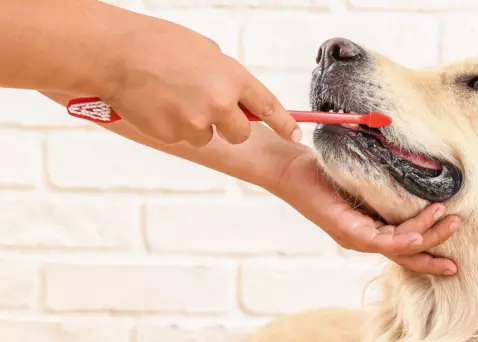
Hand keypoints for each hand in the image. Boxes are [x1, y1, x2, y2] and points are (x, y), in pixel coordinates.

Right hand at [96, 15, 299, 145]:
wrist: (117, 54)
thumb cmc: (160, 46)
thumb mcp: (207, 53)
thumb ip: (227, 78)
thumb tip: (238, 100)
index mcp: (233, 78)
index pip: (268, 107)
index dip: (284, 124)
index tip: (295, 135)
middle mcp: (219, 103)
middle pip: (241, 133)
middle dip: (231, 126)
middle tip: (211, 110)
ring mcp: (195, 122)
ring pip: (208, 137)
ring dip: (198, 125)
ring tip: (174, 99)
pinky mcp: (171, 135)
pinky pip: (182, 138)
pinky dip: (174, 126)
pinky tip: (159, 105)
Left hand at [274, 152, 460, 275]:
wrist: (288, 167)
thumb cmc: (324, 170)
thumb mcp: (364, 177)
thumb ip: (386, 185)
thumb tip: (420, 172)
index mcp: (368, 229)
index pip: (404, 246)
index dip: (428, 252)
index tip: (453, 257)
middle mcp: (362, 238)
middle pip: (405, 254)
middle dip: (434, 255)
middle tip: (458, 262)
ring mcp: (354, 236)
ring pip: (398, 247)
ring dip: (427, 237)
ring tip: (451, 222)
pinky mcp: (345, 229)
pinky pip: (379, 239)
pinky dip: (402, 238)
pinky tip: (418, 235)